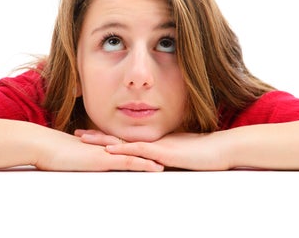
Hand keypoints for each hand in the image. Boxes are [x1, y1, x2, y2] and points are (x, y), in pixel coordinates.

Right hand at [33, 129, 163, 171]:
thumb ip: (80, 156)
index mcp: (101, 145)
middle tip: (172, 154)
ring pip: (137, 154)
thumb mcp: (70, 155)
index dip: (142, 148)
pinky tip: (156, 167)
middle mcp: (107, 146)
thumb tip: (82, 160)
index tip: (157, 151)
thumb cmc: (51, 151)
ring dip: (154, 158)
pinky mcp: (103, 160)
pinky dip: (143, 164)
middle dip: (153, 151)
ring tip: (173, 161)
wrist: (42, 145)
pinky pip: (128, 162)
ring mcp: (106, 152)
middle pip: (136, 149)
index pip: (126, 147)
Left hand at [76, 129, 230, 170]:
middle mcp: (151, 141)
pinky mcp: (162, 153)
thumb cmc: (205, 154)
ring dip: (103, 141)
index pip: (126, 140)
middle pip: (119, 139)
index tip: (91, 135)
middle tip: (78, 134)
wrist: (220, 149)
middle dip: (98, 137)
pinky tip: (110, 151)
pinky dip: (123, 151)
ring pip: (124, 143)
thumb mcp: (181, 156)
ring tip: (84, 139)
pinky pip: (139, 151)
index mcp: (154, 142)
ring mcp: (156, 146)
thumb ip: (168, 158)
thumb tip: (159, 164)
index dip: (108, 137)